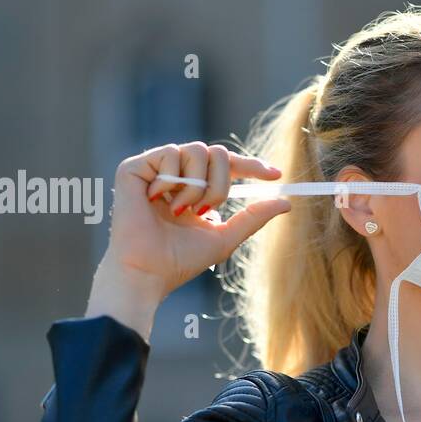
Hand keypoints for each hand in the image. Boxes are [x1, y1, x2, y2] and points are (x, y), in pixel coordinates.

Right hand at [104, 142, 289, 300]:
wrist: (148, 271)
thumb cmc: (181, 260)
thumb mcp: (225, 237)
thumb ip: (253, 217)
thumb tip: (286, 202)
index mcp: (195, 189)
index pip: (226, 165)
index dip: (251, 165)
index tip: (276, 175)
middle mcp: (176, 176)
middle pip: (216, 153)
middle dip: (220, 184)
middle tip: (205, 210)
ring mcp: (155, 170)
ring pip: (196, 150)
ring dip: (196, 185)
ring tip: (179, 210)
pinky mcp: (134, 167)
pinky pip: (170, 152)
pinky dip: (171, 179)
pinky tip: (156, 200)